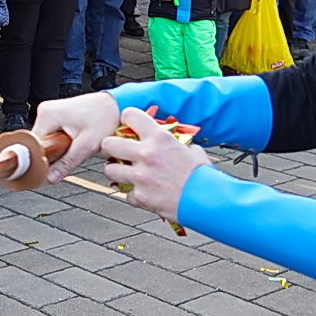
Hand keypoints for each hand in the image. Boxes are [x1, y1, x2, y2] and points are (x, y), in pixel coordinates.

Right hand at [31, 92, 121, 182]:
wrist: (115, 105)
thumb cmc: (105, 117)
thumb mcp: (87, 145)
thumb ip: (67, 163)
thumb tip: (50, 177)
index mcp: (48, 114)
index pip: (33, 143)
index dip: (39, 159)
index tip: (45, 170)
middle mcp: (45, 111)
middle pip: (37, 142)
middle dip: (49, 154)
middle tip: (66, 159)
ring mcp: (49, 112)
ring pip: (43, 140)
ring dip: (54, 149)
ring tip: (72, 149)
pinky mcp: (54, 116)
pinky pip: (49, 135)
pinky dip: (58, 143)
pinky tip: (70, 144)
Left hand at [98, 107, 211, 222]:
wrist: (207, 200)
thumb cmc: (202, 175)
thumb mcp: (191, 150)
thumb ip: (174, 144)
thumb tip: (169, 141)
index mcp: (159, 138)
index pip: (129, 115)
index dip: (127, 120)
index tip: (128, 126)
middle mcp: (146, 154)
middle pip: (108, 143)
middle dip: (110, 148)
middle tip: (116, 153)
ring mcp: (140, 176)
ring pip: (109, 170)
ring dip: (116, 171)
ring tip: (126, 174)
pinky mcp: (140, 196)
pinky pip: (127, 194)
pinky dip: (134, 195)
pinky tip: (145, 193)